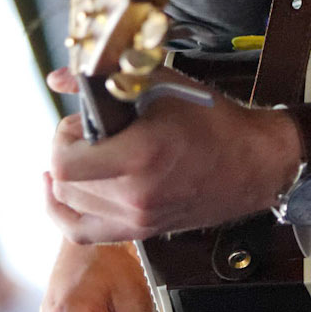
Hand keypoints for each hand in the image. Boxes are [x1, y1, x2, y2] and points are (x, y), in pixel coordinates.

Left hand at [44, 68, 296, 242]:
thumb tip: (56, 78)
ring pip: (70, 206)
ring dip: (71, 178)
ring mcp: (138, 220)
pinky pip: (82, 233)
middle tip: (88, 133)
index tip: (80, 123)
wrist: (254, 163)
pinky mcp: (141, 233)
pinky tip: (61, 191)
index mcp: (140, 156)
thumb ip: (103, 80)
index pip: (64, 163)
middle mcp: (135, 196)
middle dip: (67, 152)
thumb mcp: (160, 85)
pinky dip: (64, 213)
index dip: (62, 138)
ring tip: (91, 155)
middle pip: (65, 183)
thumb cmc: (213, 121)